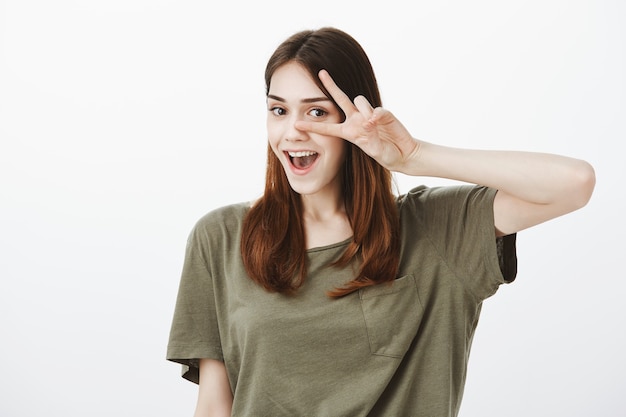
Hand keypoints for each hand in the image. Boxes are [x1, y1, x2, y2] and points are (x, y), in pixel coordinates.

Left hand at [295, 69, 419, 172]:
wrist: (403, 153)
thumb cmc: (385, 154)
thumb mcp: (373, 150)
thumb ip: (369, 136)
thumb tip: (368, 119)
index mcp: (349, 132)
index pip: (327, 128)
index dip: (313, 127)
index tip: (297, 125)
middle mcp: (357, 120)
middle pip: (341, 99)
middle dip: (331, 85)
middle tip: (321, 72)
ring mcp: (369, 115)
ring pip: (359, 101)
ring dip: (363, 111)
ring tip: (373, 126)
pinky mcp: (383, 113)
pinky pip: (376, 109)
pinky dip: (377, 115)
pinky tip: (379, 123)